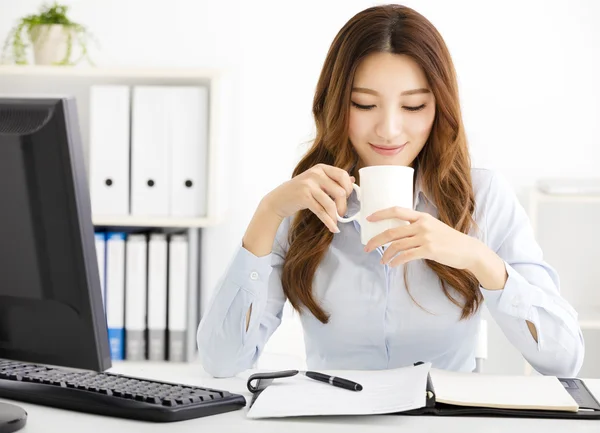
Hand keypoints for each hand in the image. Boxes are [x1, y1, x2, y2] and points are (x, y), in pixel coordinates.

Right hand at [261, 164, 354, 232]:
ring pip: (331, 203)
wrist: (279, 199)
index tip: (347, 198)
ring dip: (336, 216)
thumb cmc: (300, 191)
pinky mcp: (303, 196)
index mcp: (321, 168)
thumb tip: (353, 181)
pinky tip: (333, 228)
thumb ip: (333, 180)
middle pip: (340, 191)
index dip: (349, 188)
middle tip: (341, 213)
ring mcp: (309, 184)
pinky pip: (321, 211)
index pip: (343, 175)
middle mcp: (316, 173)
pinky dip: (329, 221)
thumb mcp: (316, 181)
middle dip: (343, 206)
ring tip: (336, 221)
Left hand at [364, 206, 480, 269]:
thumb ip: (417, 227)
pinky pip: (406, 256)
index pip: (396, 211)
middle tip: (367, 247)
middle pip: (391, 231)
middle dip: (376, 240)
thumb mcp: (433, 226)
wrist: (468, 250)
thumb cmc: (449, 240)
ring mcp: (425, 237)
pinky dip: (396, 261)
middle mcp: (422, 225)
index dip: (380, 214)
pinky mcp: (429, 250)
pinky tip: (392, 265)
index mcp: (422, 216)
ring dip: (385, 255)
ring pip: (397, 245)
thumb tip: (398, 233)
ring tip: (382, 261)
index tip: (368, 219)